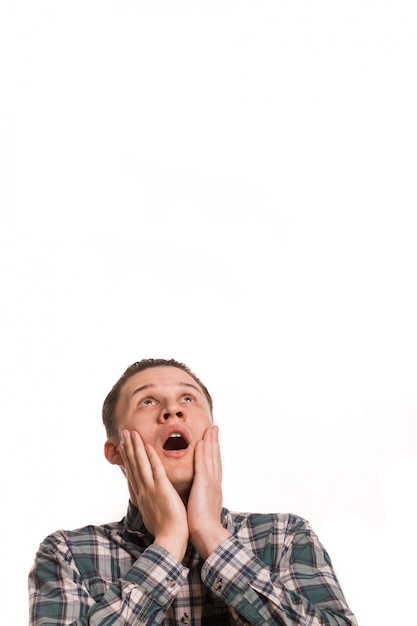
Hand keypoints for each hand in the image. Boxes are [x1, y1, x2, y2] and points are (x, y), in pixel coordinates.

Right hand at [119, 430, 188, 561]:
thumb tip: (148, 503)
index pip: (132, 474)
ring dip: (135, 447)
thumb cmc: (165, 532)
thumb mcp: (153, 517)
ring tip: (130, 433)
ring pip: (140, 464)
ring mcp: (150, 490)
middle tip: (123, 434)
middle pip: (133, 466)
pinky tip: (147, 445)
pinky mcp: (161, 489)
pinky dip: (150, 456)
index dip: (127, 459)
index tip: (123, 447)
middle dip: (128, 448)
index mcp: (141, 498)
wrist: (170, 542)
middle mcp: (142, 491)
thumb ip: (151, 506)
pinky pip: (155, 469)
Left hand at [187, 426, 230, 558]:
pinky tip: (201, 443)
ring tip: (210, 428)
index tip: (211, 439)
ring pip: (210, 457)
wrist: (207, 534)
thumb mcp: (201, 506)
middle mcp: (214, 482)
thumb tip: (195, 494)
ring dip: (210, 441)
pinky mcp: (204, 485)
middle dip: (214, 441)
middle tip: (214, 427)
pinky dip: (202, 453)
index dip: (213, 451)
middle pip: (215, 457)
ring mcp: (210, 482)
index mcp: (213, 487)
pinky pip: (202, 465)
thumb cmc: (201, 525)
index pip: (213, 464)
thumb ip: (199, 497)